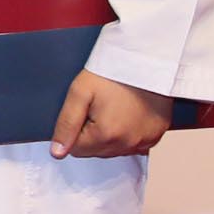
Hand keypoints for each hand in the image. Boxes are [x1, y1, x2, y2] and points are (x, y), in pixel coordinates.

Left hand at [53, 68, 172, 158]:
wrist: (145, 60)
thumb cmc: (112, 73)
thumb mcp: (80, 93)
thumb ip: (66, 125)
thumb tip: (57, 153)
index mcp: (106, 135)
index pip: (77, 150)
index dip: (75, 129)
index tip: (84, 110)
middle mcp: (127, 144)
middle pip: (96, 151)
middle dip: (91, 134)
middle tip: (99, 107)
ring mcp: (144, 141)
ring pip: (114, 150)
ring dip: (109, 135)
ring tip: (114, 108)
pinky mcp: (155, 136)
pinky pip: (134, 145)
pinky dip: (127, 134)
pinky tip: (127, 114)